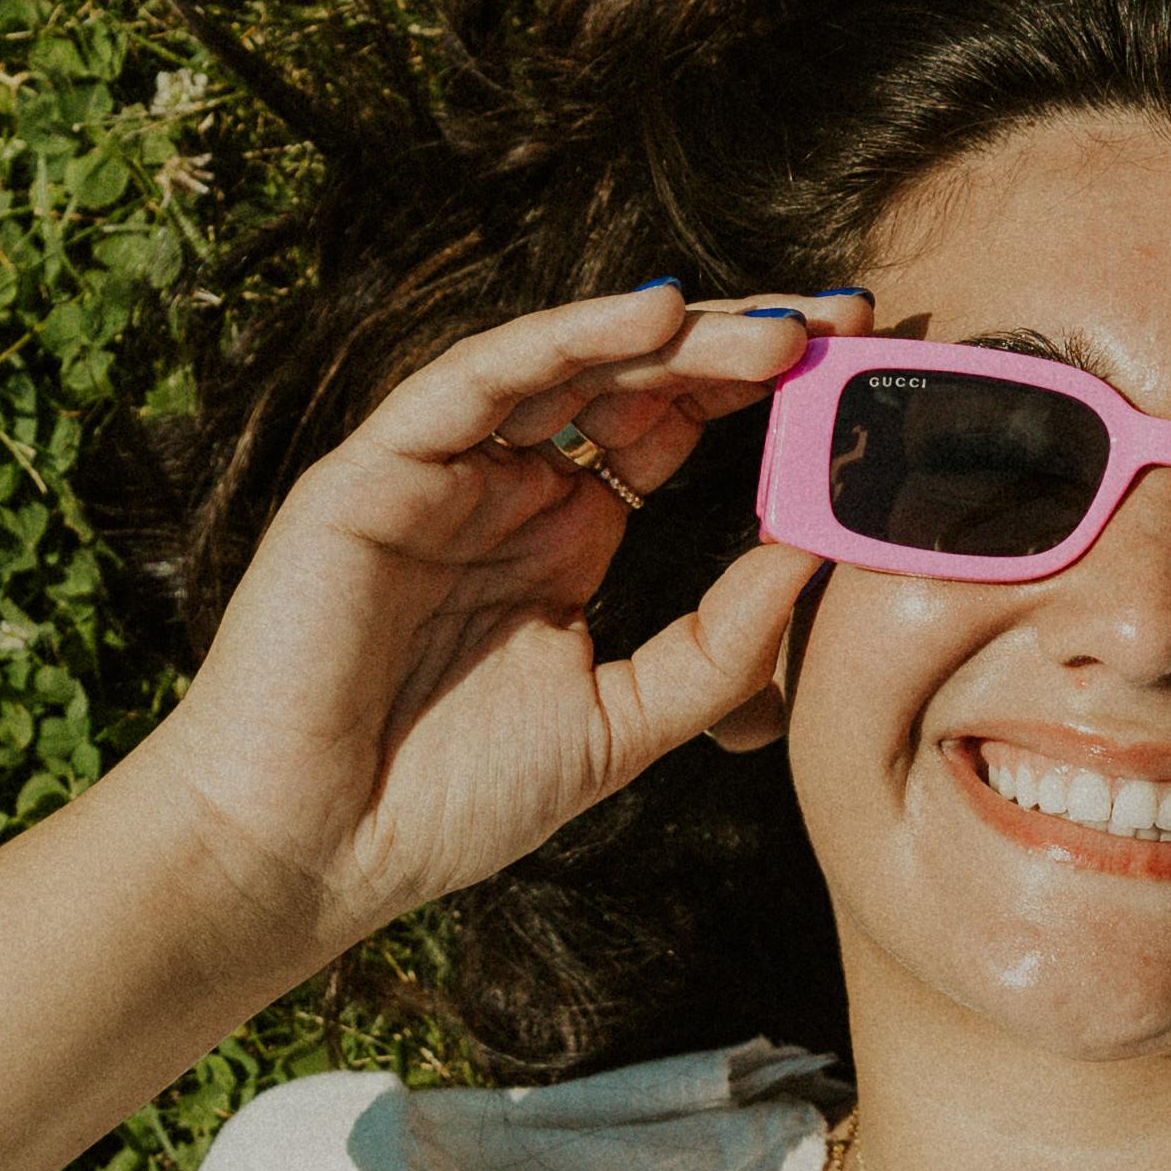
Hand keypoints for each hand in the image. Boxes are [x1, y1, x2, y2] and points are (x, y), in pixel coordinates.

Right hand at [132, 283, 863, 947]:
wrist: (313, 854)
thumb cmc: (450, 800)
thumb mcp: (626, 720)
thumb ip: (720, 645)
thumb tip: (817, 557)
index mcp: (564, 534)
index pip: (673, 428)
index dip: (759, 391)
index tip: (857, 367)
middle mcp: (508, 486)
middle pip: (636, 378)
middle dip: (741, 342)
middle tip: (845, 320)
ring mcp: (442, 472)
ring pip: (569, 362)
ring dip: (677, 334)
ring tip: (779, 326)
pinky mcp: (375, 471)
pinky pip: (477, 381)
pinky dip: (563, 339)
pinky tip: (654, 317)